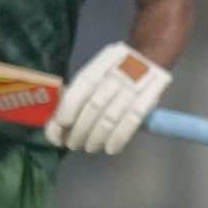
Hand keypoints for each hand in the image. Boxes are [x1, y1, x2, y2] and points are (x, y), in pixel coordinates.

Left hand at [44, 42, 170, 154]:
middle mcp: (121, 70)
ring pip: (112, 117)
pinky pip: (132, 122)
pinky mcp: (152, 97)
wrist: (149, 60)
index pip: (83, 84)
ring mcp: (139, 83)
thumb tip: (54, 127)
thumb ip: (75, 96)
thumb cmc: (113, 73)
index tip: (61, 126)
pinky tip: (110, 148)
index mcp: (103, 61)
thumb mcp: (95, 74)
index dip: (70, 106)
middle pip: (96, 104)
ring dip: (97, 137)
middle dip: (80, 129)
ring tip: (89, 147)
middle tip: (73, 143)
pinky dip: (119, 138)